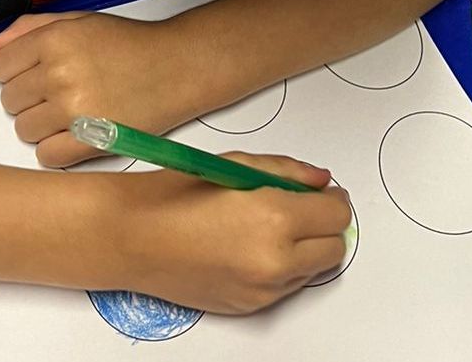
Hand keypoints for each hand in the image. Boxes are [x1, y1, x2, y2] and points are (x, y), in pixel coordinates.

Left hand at [0, 11, 190, 166]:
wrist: (177, 66)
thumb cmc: (128, 44)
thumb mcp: (78, 22)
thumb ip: (29, 29)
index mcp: (54, 40)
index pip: (1, 67)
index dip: (16, 71)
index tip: (35, 73)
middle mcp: (59, 74)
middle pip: (10, 100)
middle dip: (29, 97)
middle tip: (59, 91)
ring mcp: (73, 111)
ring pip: (24, 129)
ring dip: (41, 124)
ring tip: (70, 111)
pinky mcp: (90, 142)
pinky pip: (46, 156)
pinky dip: (56, 149)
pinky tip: (75, 132)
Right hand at [116, 152, 351, 313]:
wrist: (134, 238)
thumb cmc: (178, 194)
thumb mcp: (236, 164)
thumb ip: (287, 171)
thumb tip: (321, 180)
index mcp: (275, 218)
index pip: (336, 214)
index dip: (333, 198)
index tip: (321, 190)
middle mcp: (276, 261)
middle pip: (335, 248)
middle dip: (325, 225)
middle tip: (301, 206)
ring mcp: (264, 290)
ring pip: (313, 270)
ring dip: (305, 248)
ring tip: (268, 225)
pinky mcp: (251, 307)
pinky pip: (286, 287)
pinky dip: (282, 267)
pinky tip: (250, 245)